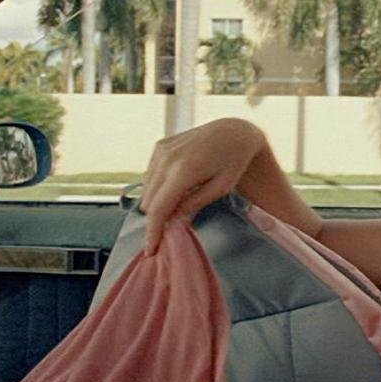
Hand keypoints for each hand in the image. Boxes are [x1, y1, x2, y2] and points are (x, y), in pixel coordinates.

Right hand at [138, 118, 265, 255]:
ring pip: (147, 190)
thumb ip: (193, 204)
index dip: (153, 232)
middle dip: (158, 218)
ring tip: (181, 201)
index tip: (150, 250)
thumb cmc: (233, 162)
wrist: (233, 131)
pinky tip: (177, 185)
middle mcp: (167, 158)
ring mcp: (161, 150)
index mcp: (184, 170)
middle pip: (149, 202)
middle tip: (174, 226)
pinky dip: (158, 187)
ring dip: (158, 202)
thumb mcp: (220, 188)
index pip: (159, 209)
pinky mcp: (160, 146)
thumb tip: (172, 220)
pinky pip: (150, 176)